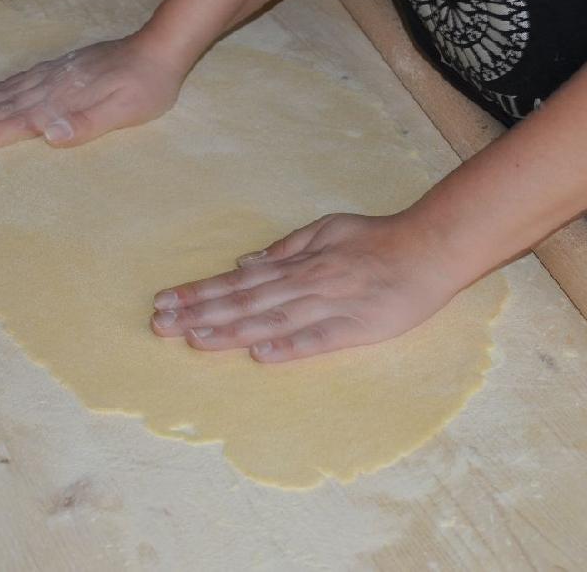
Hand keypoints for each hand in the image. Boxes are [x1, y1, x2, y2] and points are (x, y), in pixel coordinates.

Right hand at [0, 33, 186, 151]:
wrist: (158, 48)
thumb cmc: (147, 87)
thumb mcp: (125, 112)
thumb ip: (87, 124)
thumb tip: (49, 136)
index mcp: (63, 103)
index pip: (16, 123)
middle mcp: (53, 87)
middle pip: (4, 107)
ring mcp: (56, 74)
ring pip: (9, 91)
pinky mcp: (63, 66)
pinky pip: (23, 77)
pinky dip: (1, 85)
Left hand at [150, 213, 462, 362]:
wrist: (427, 248)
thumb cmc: (376, 238)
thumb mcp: (326, 229)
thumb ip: (285, 248)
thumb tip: (244, 263)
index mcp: (296, 263)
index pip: (237, 282)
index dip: (199, 293)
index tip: (164, 303)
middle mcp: (304, 283)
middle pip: (244, 301)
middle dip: (199, 313)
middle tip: (159, 325)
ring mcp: (329, 305)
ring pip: (272, 320)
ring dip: (231, 331)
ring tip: (194, 340)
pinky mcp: (356, 326)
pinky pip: (319, 339)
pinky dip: (290, 347)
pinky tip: (263, 356)